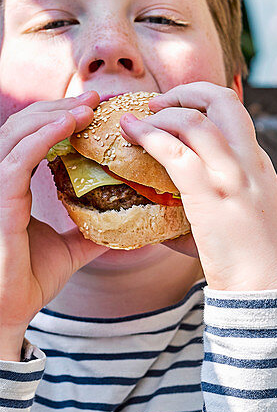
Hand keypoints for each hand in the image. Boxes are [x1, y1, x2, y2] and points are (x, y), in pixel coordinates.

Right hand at [0, 92, 103, 360]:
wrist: (7, 312)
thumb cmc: (27, 281)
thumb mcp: (70, 251)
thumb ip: (92, 233)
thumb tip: (129, 228)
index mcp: (12, 187)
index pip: (30, 139)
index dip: (58, 119)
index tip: (94, 110)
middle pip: (23, 127)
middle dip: (59, 108)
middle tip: (96, 99)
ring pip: (17, 134)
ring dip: (54, 116)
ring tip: (88, 107)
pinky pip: (17, 158)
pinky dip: (42, 137)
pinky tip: (69, 126)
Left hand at [119, 84, 276, 291]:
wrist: (271, 289)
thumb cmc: (253, 265)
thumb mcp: (238, 223)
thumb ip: (205, 210)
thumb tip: (160, 218)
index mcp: (259, 166)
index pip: (234, 115)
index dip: (202, 103)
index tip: (176, 111)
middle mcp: (250, 163)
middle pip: (223, 100)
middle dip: (186, 92)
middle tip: (157, 105)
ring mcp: (233, 176)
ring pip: (196, 120)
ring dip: (162, 114)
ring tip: (137, 122)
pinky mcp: (212, 195)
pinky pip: (176, 151)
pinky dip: (148, 135)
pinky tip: (130, 134)